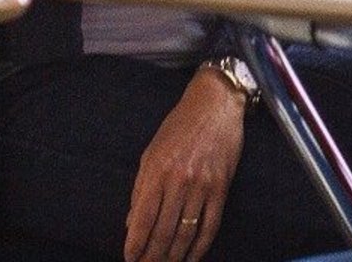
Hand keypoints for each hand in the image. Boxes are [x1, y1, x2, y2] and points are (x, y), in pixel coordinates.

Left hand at [124, 68, 246, 261]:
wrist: (215, 105)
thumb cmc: (179, 126)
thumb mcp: (151, 151)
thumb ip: (141, 188)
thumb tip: (130, 221)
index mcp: (158, 170)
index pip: (143, 217)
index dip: (136, 242)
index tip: (129, 258)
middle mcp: (179, 180)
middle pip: (164, 230)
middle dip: (153, 255)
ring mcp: (203, 186)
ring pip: (186, 233)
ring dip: (174, 256)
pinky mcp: (221, 188)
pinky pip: (210, 225)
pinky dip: (200, 247)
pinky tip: (191, 258)